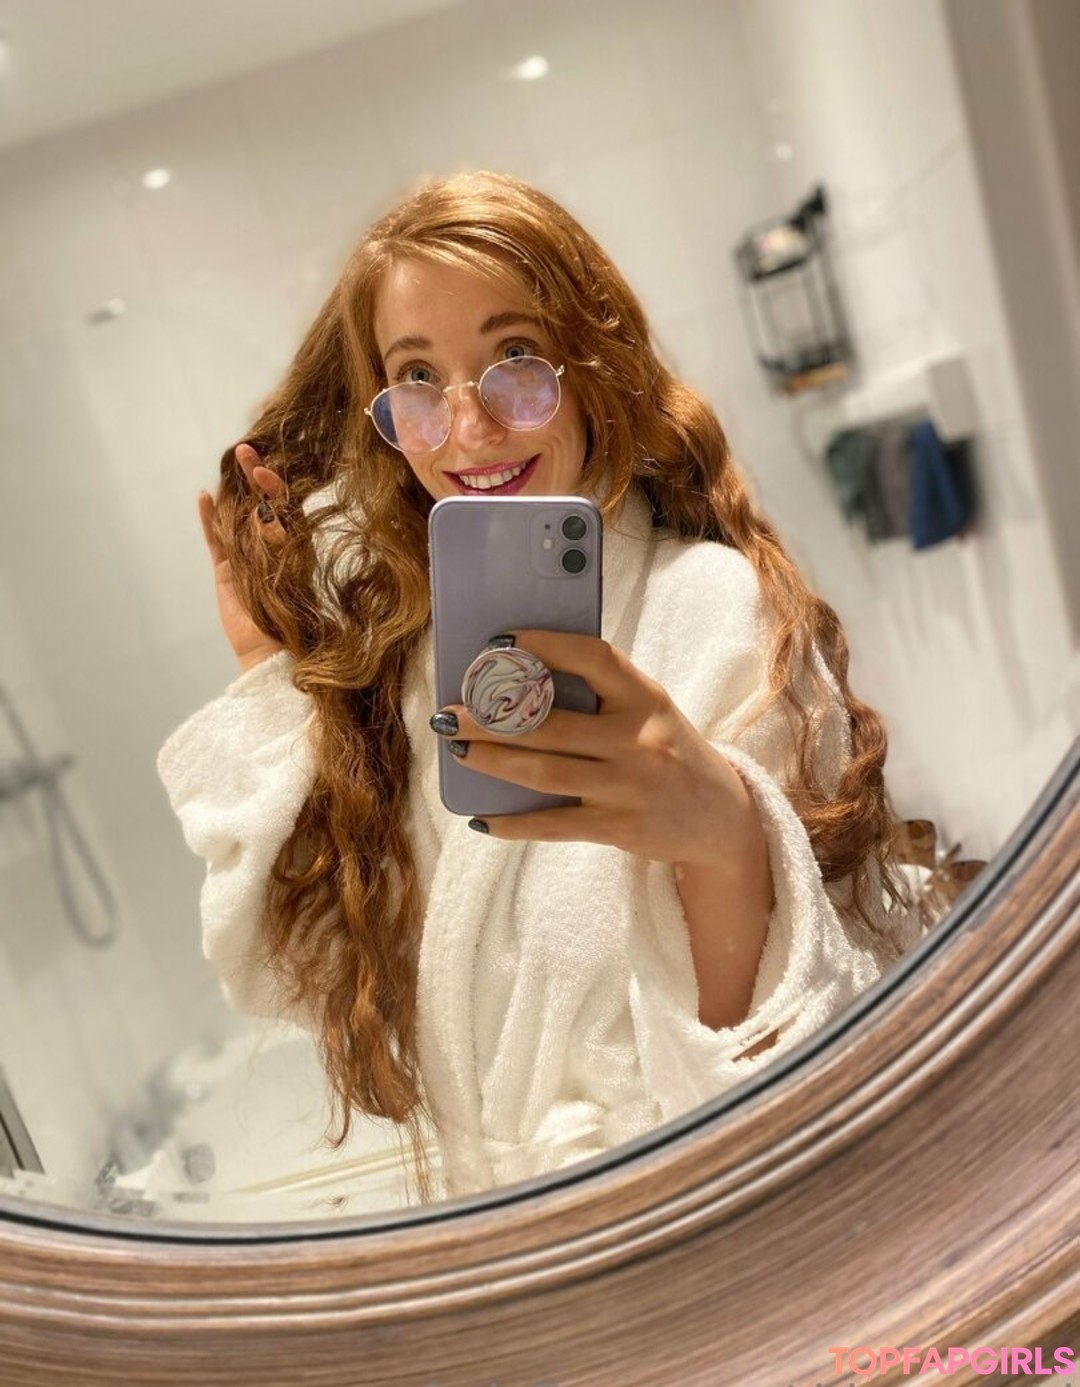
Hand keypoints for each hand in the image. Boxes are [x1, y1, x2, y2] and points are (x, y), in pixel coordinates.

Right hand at [199, 444, 287, 671]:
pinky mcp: (226, 569)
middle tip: (245, 451)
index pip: (286, 506)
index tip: (267, 473)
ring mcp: (246, 554)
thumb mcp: (292, 577)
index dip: (276, 486)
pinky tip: (203, 497)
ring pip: (237, 515)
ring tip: (231, 461)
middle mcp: (270, 545)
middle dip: (255, 474)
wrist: (271, 651)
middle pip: (261, 502)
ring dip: (233, 488)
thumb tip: (270, 521)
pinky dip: (209, 519)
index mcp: (294, 544)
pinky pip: (215, 539)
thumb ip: (282, 549)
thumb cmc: (294, 618)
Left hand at [430, 630, 753, 864]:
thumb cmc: (670, 752)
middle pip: (551, 724)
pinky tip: (481, 819)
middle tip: (449, 712)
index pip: (592, 658)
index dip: (544, 646)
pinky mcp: (618, 828)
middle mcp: (639, 739)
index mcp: (646, 697)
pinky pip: (554, 824)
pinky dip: (513, 824)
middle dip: (491, 717)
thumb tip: (520, 681)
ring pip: (544, 772)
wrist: (720, 819)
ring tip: (457, 749)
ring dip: (492, 760)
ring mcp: (629, 786)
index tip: (500, 642)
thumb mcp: (650, 712)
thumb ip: (600, 696)